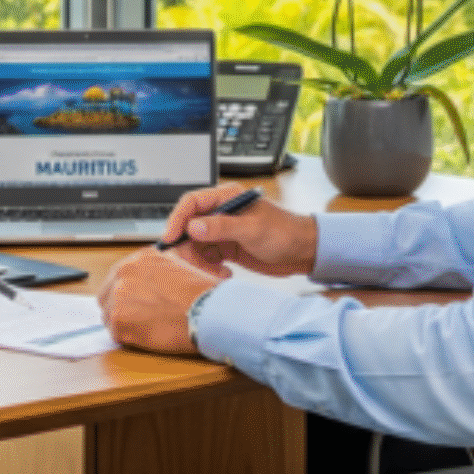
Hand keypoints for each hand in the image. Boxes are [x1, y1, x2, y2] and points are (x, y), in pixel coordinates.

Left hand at [98, 249, 218, 355]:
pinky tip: (149, 336)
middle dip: (120, 308)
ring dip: (124, 324)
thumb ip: (159, 269)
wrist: (208, 312)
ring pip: (108, 315)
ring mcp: (119, 295)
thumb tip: (153, 280)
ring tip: (148, 328)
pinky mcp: (119, 319)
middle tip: (138, 319)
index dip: (126, 293)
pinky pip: (116, 334)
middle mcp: (125, 272)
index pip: (117, 277)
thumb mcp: (181, 267)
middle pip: (106, 295)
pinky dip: (129, 338)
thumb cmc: (202, 294)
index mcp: (140, 258)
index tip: (132, 303)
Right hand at [160, 183, 318, 278]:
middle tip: (193, 265)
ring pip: (196, 246)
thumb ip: (222, 227)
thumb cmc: (285, 232)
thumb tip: (192, 226)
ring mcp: (223, 232)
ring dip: (199, 262)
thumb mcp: (253, 229)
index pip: (191, 203)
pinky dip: (209, 269)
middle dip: (188, 248)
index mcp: (226, 198)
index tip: (170, 239)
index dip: (177, 220)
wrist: (303, 252)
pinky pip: (207, 259)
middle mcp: (221, 214)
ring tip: (216, 273)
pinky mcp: (227, 249)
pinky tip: (223, 274)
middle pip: (189, 228)